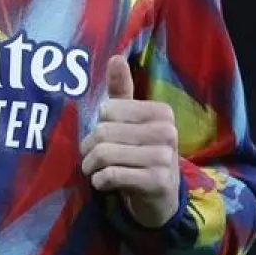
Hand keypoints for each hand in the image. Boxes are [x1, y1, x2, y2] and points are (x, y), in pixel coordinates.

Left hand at [80, 54, 181, 227]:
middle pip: (103, 132)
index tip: (106, 136)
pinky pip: (111, 175)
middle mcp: (167, 132)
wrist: (160, 197)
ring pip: (104, 154)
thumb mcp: (131, 120)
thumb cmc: (140, 152)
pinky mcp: (157, 182)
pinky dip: (99, 181)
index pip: (108, 110)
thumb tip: (116, 57)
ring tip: (94, 171)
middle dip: (89, 149)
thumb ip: (122, 90)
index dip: (100, 125)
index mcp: (161, 112)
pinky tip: (103, 183)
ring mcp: (164, 158)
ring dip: (91, 166)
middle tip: (90, 158)